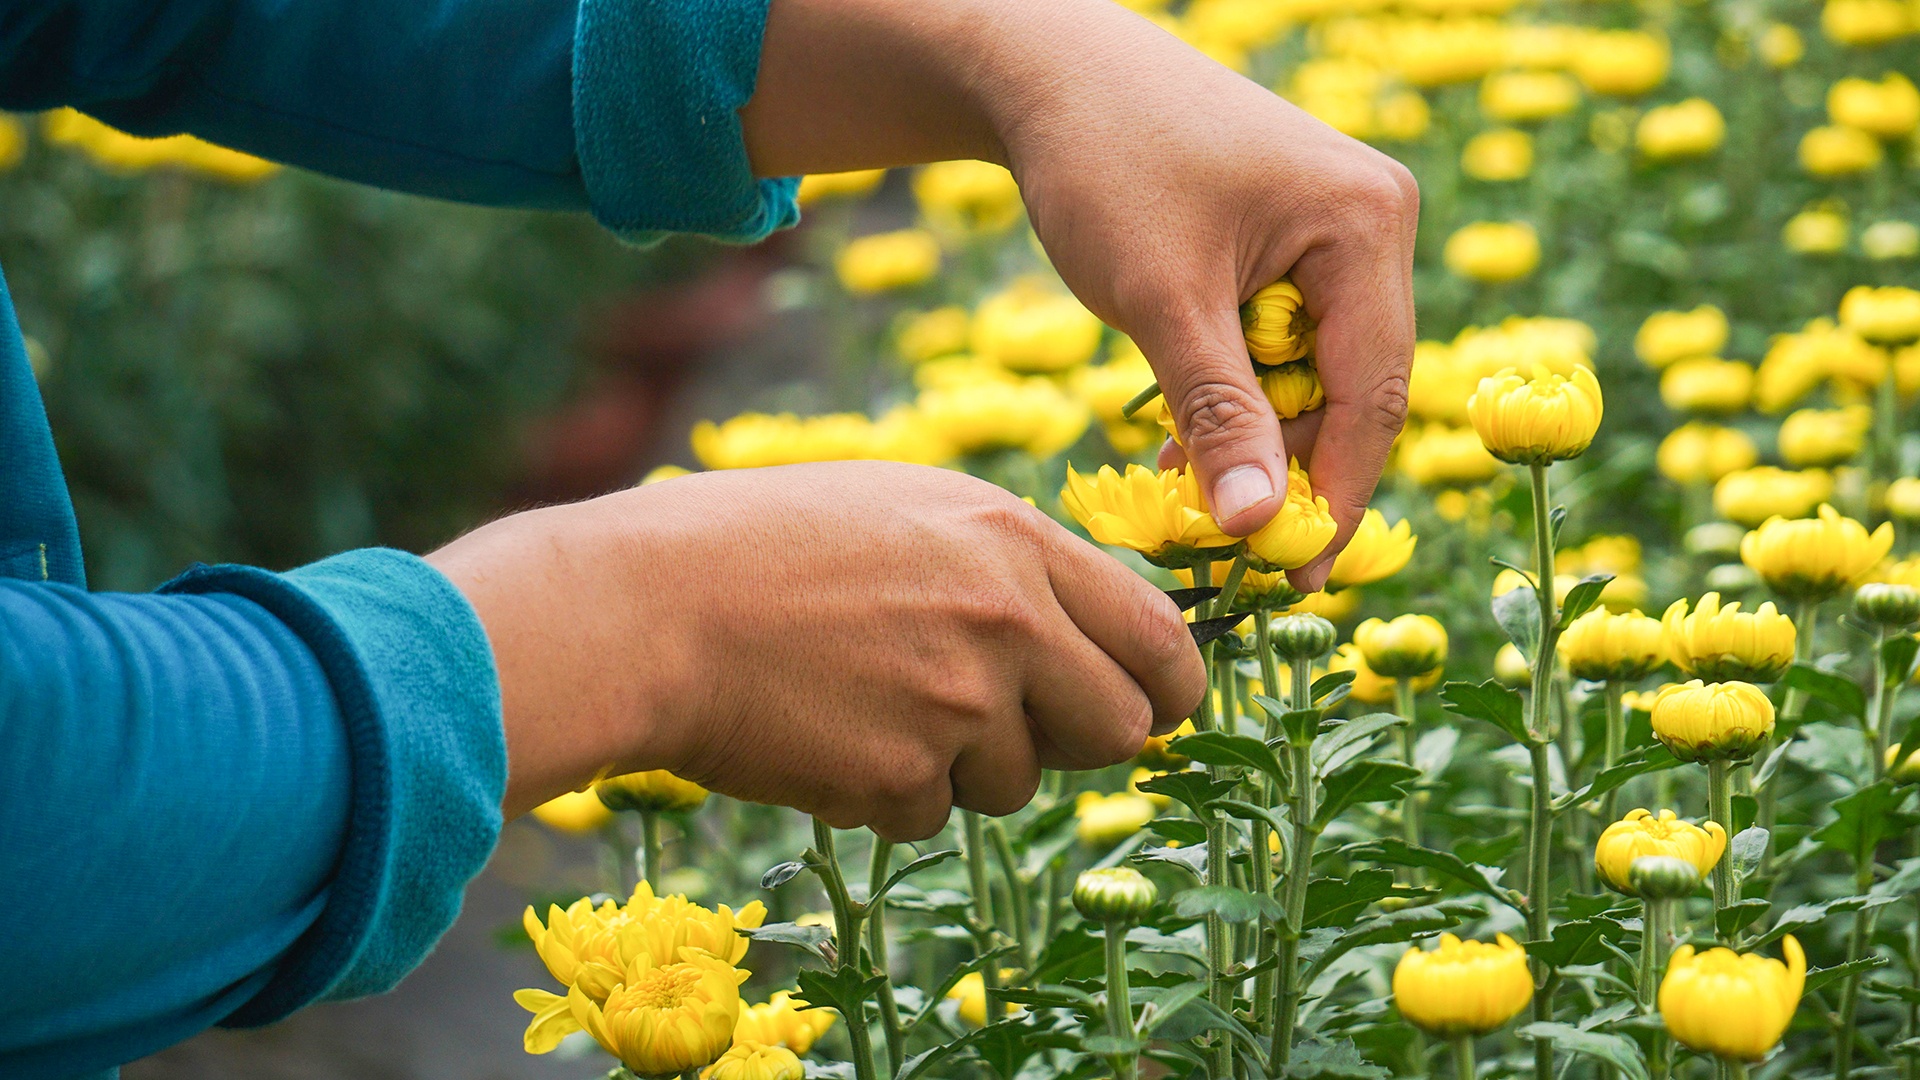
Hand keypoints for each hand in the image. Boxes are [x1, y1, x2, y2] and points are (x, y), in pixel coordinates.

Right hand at [427, 463, 1203, 839]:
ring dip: (963, 764)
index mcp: (1013, 542)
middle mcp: (1007, 623)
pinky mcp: (901, 779)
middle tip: (1010, 725)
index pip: (1158, 636)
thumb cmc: (758, 542)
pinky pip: (930, 814)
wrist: (649, 607)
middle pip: (1121, 728)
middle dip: (1075, 739)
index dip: (1168, 685)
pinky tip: (826, 731)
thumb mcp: (904, 506)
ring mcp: (958, 707)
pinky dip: (887, 792)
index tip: (1154, 705)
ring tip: (871, 700)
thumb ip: (1004, 562)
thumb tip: (1074, 625)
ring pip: (1017, 781)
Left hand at [742, 0, 1418, 591]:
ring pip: (1314, 372)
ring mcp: (1336, 227)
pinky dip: (1240, 395)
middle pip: (1354, 387)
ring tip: (1194, 502)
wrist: (1048, 72)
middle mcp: (1374, 222)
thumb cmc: (1104, 165)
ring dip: (1257, 439)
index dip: (1335, 496)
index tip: (1295, 577)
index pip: (1375, 393)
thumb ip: (1218, 416)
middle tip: (1236, 555)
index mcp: (1368, 223)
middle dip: (1291, 473)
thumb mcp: (1162, 303)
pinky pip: (1283, 340)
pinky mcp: (1291, 237)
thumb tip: (1254, 529)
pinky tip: (1191, 444)